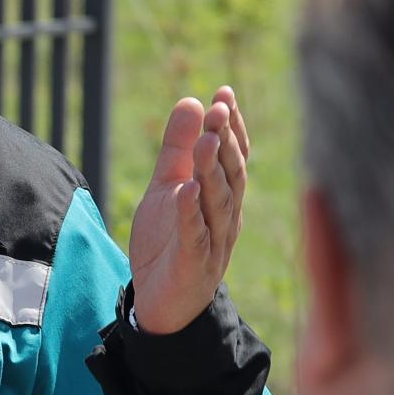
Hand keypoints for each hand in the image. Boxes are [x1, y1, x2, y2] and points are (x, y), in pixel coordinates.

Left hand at [127, 86, 250, 335]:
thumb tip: (191, 101)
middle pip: (231, 175)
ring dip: (214, 172)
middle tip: (220, 109)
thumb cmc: (168, 241)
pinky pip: (196, 236)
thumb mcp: (167, 187)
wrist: (160, 301)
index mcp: (222, 197)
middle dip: (226, 141)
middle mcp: (226, 218)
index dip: (232, 126)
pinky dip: (192, 213)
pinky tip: (187, 190)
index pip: (233, 157)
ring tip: (207, 141)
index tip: (224, 93)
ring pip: (219, 203)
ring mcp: (214, 242)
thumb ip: (177, 149)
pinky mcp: (195, 265)